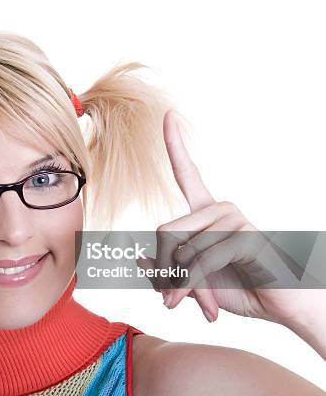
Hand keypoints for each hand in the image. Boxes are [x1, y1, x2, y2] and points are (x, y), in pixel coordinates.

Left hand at [137, 110, 321, 330]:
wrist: (283, 307)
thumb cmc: (241, 287)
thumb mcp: (194, 282)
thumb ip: (167, 269)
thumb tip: (139, 257)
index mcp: (206, 213)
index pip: (187, 173)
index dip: (175, 145)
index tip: (168, 114)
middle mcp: (219, 208)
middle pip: (165, 231)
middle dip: (164, 270)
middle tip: (171, 299)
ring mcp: (233, 218)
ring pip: (180, 249)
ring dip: (181, 285)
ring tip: (198, 306)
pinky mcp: (244, 234)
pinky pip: (201, 260)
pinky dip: (196, 288)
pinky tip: (210, 307)